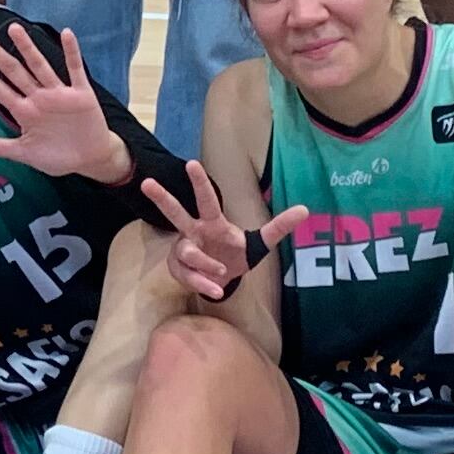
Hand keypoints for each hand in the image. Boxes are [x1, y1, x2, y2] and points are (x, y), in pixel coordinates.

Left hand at [0, 19, 128, 184]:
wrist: (90, 160)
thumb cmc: (56, 156)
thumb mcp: (22, 153)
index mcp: (23, 111)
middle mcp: (38, 97)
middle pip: (14, 71)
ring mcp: (59, 93)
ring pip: (40, 66)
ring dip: (28, 48)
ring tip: (14, 28)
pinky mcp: (81, 94)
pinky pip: (75, 70)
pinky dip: (72, 52)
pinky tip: (67, 34)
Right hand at [136, 161, 312, 307]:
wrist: (224, 280)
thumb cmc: (237, 254)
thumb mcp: (260, 243)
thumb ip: (279, 227)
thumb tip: (306, 210)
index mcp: (212, 221)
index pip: (206, 199)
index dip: (200, 182)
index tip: (192, 163)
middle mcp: (193, 232)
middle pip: (175, 213)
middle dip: (162, 198)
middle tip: (147, 182)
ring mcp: (184, 250)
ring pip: (187, 253)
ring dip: (204, 263)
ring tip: (221, 272)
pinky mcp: (180, 269)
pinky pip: (189, 275)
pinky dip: (204, 284)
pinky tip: (216, 290)